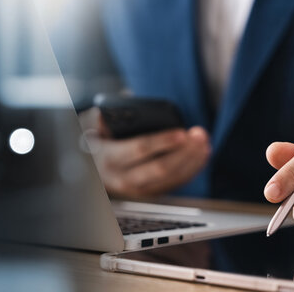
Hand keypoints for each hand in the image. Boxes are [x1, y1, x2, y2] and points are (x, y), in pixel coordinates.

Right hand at [80, 108, 210, 197]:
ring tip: (204, 141)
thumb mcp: (90, 125)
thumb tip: (127, 100)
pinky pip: (175, 183)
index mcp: (109, 158)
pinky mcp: (150, 194)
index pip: (138, 150)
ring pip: (171, 178)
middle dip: (183, 152)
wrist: (89, 168)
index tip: (181, 132)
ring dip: (192, 160)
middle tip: (199, 134)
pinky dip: (191, 169)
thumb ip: (104, 115)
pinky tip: (202, 154)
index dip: (161, 141)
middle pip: (160, 169)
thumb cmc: (94, 140)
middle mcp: (123, 179)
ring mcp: (138, 190)